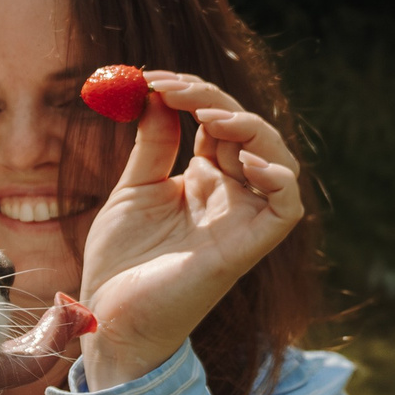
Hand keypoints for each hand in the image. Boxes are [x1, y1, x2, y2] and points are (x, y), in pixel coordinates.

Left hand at [75, 71, 304, 388]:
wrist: (109, 317)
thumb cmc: (120, 262)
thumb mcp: (132, 191)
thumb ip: (152, 144)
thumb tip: (156, 93)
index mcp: (204, 178)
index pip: (216, 120)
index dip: (191, 94)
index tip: (152, 78)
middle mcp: (230, 194)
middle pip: (245, 130)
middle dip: (211, 101)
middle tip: (169, 87)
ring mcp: (242, 219)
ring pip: (275, 158)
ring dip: (247, 128)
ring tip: (208, 117)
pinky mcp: (247, 247)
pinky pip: (285, 206)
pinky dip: (278, 178)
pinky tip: (247, 160)